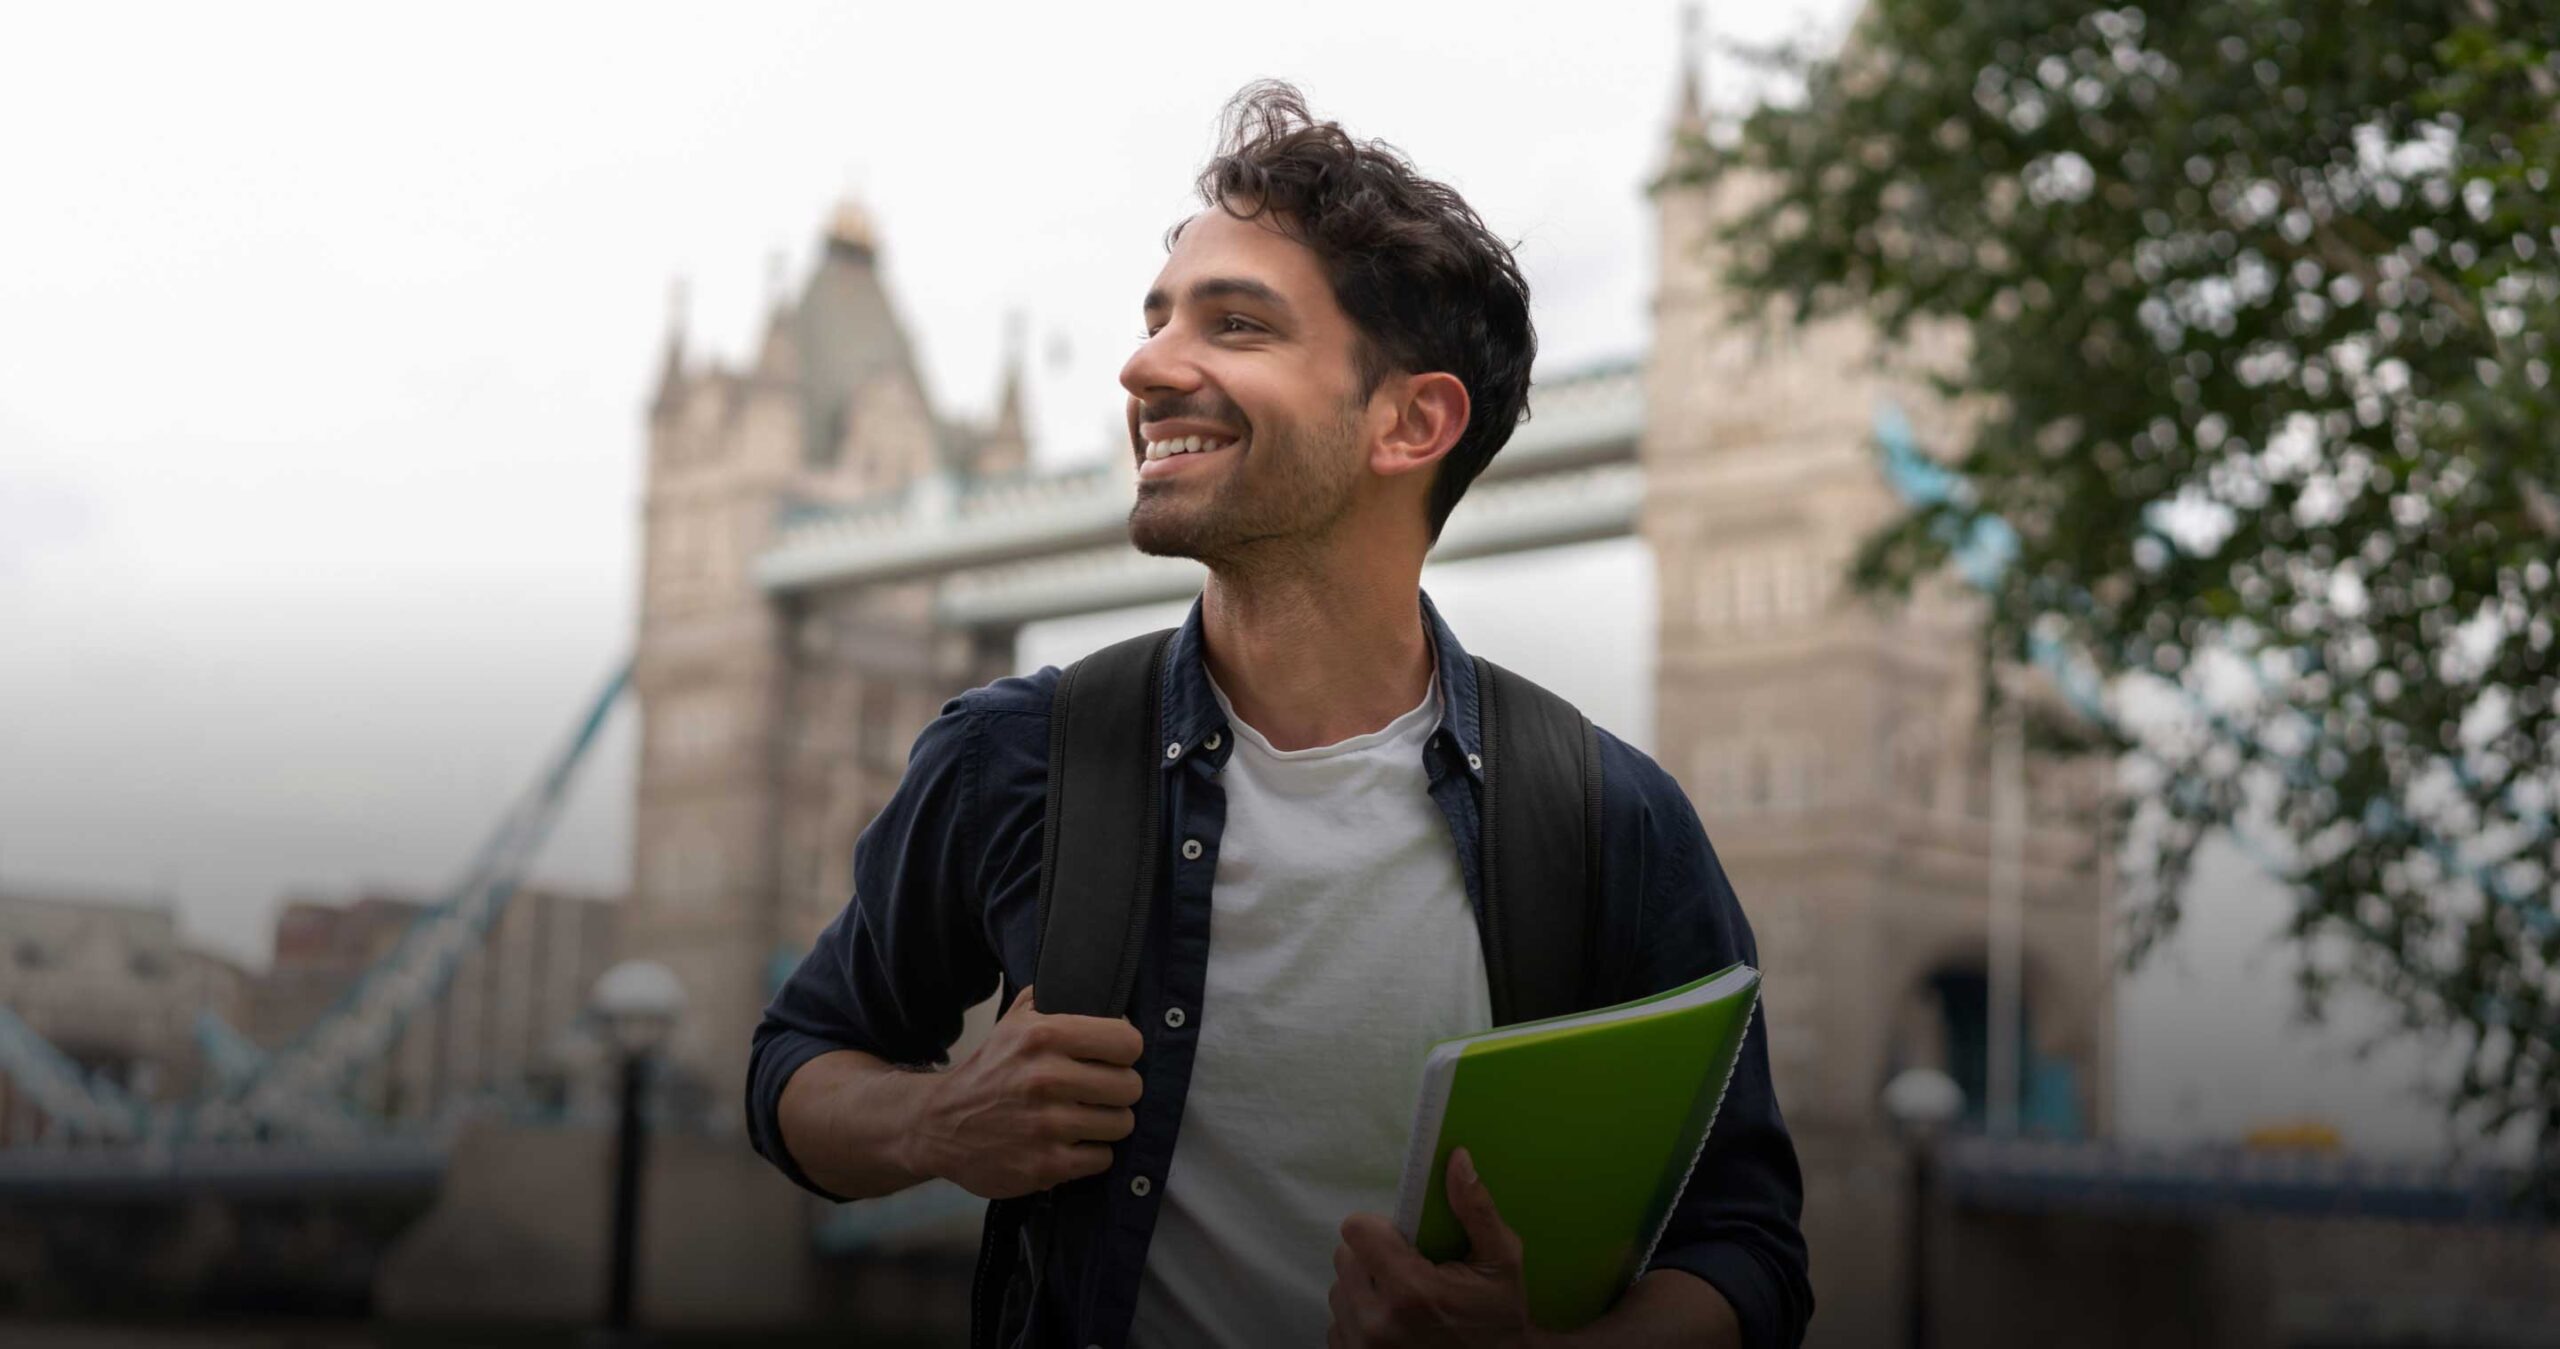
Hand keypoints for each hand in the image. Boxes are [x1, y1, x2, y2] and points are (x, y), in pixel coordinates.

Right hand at [908, 984, 1144, 1198]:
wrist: (939, 1124)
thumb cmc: (988, 1071)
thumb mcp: (1013, 1021)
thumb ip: (1054, 999)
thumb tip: (1101, 990)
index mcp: (1043, 1036)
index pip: (1127, 1042)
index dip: (1125, 1050)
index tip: (1113, 1057)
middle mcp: (1046, 1078)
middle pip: (1131, 1086)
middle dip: (1119, 1089)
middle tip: (1099, 1091)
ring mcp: (1046, 1125)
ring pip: (1122, 1124)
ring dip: (1107, 1123)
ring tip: (1085, 1117)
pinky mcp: (1046, 1165)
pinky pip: (1103, 1158)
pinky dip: (1092, 1153)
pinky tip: (1072, 1142)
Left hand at [1326, 1148, 1541, 1348]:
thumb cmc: (1499, 1317)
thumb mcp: (1501, 1261)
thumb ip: (1475, 1210)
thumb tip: (1456, 1158)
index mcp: (1411, 1291)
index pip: (1356, 1230)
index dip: (1379, 1228)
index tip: (1402, 1239)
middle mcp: (1378, 1322)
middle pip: (1346, 1257)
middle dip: (1374, 1257)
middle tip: (1409, 1273)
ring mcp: (1362, 1347)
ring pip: (1340, 1288)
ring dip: (1366, 1288)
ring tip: (1404, 1302)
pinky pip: (1338, 1320)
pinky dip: (1360, 1318)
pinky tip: (1394, 1325)